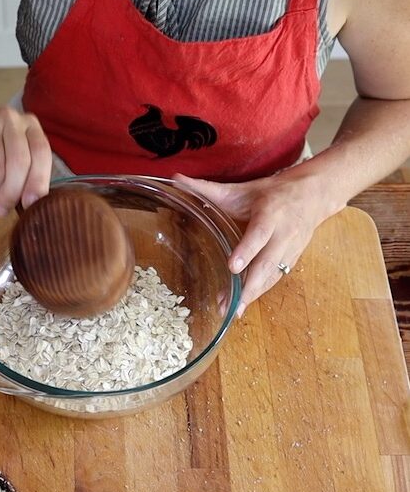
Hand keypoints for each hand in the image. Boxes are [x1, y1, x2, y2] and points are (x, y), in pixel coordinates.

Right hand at [0, 95, 52, 215]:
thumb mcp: (4, 159)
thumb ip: (21, 174)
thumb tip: (32, 204)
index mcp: (27, 124)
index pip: (41, 153)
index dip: (38, 182)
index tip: (30, 204)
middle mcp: (9, 119)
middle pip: (19, 164)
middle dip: (11, 194)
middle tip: (1, 210)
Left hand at [172, 170, 333, 316]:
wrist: (314, 195)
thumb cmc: (272, 193)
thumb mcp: (243, 188)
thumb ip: (209, 188)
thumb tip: (177, 179)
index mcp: (271, 213)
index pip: (259, 234)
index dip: (247, 251)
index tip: (233, 267)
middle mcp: (283, 234)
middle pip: (267, 263)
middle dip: (250, 285)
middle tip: (231, 304)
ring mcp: (290, 250)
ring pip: (272, 275)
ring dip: (252, 294)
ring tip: (232, 312)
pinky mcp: (292, 260)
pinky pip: (275, 279)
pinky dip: (259, 293)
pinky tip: (242, 306)